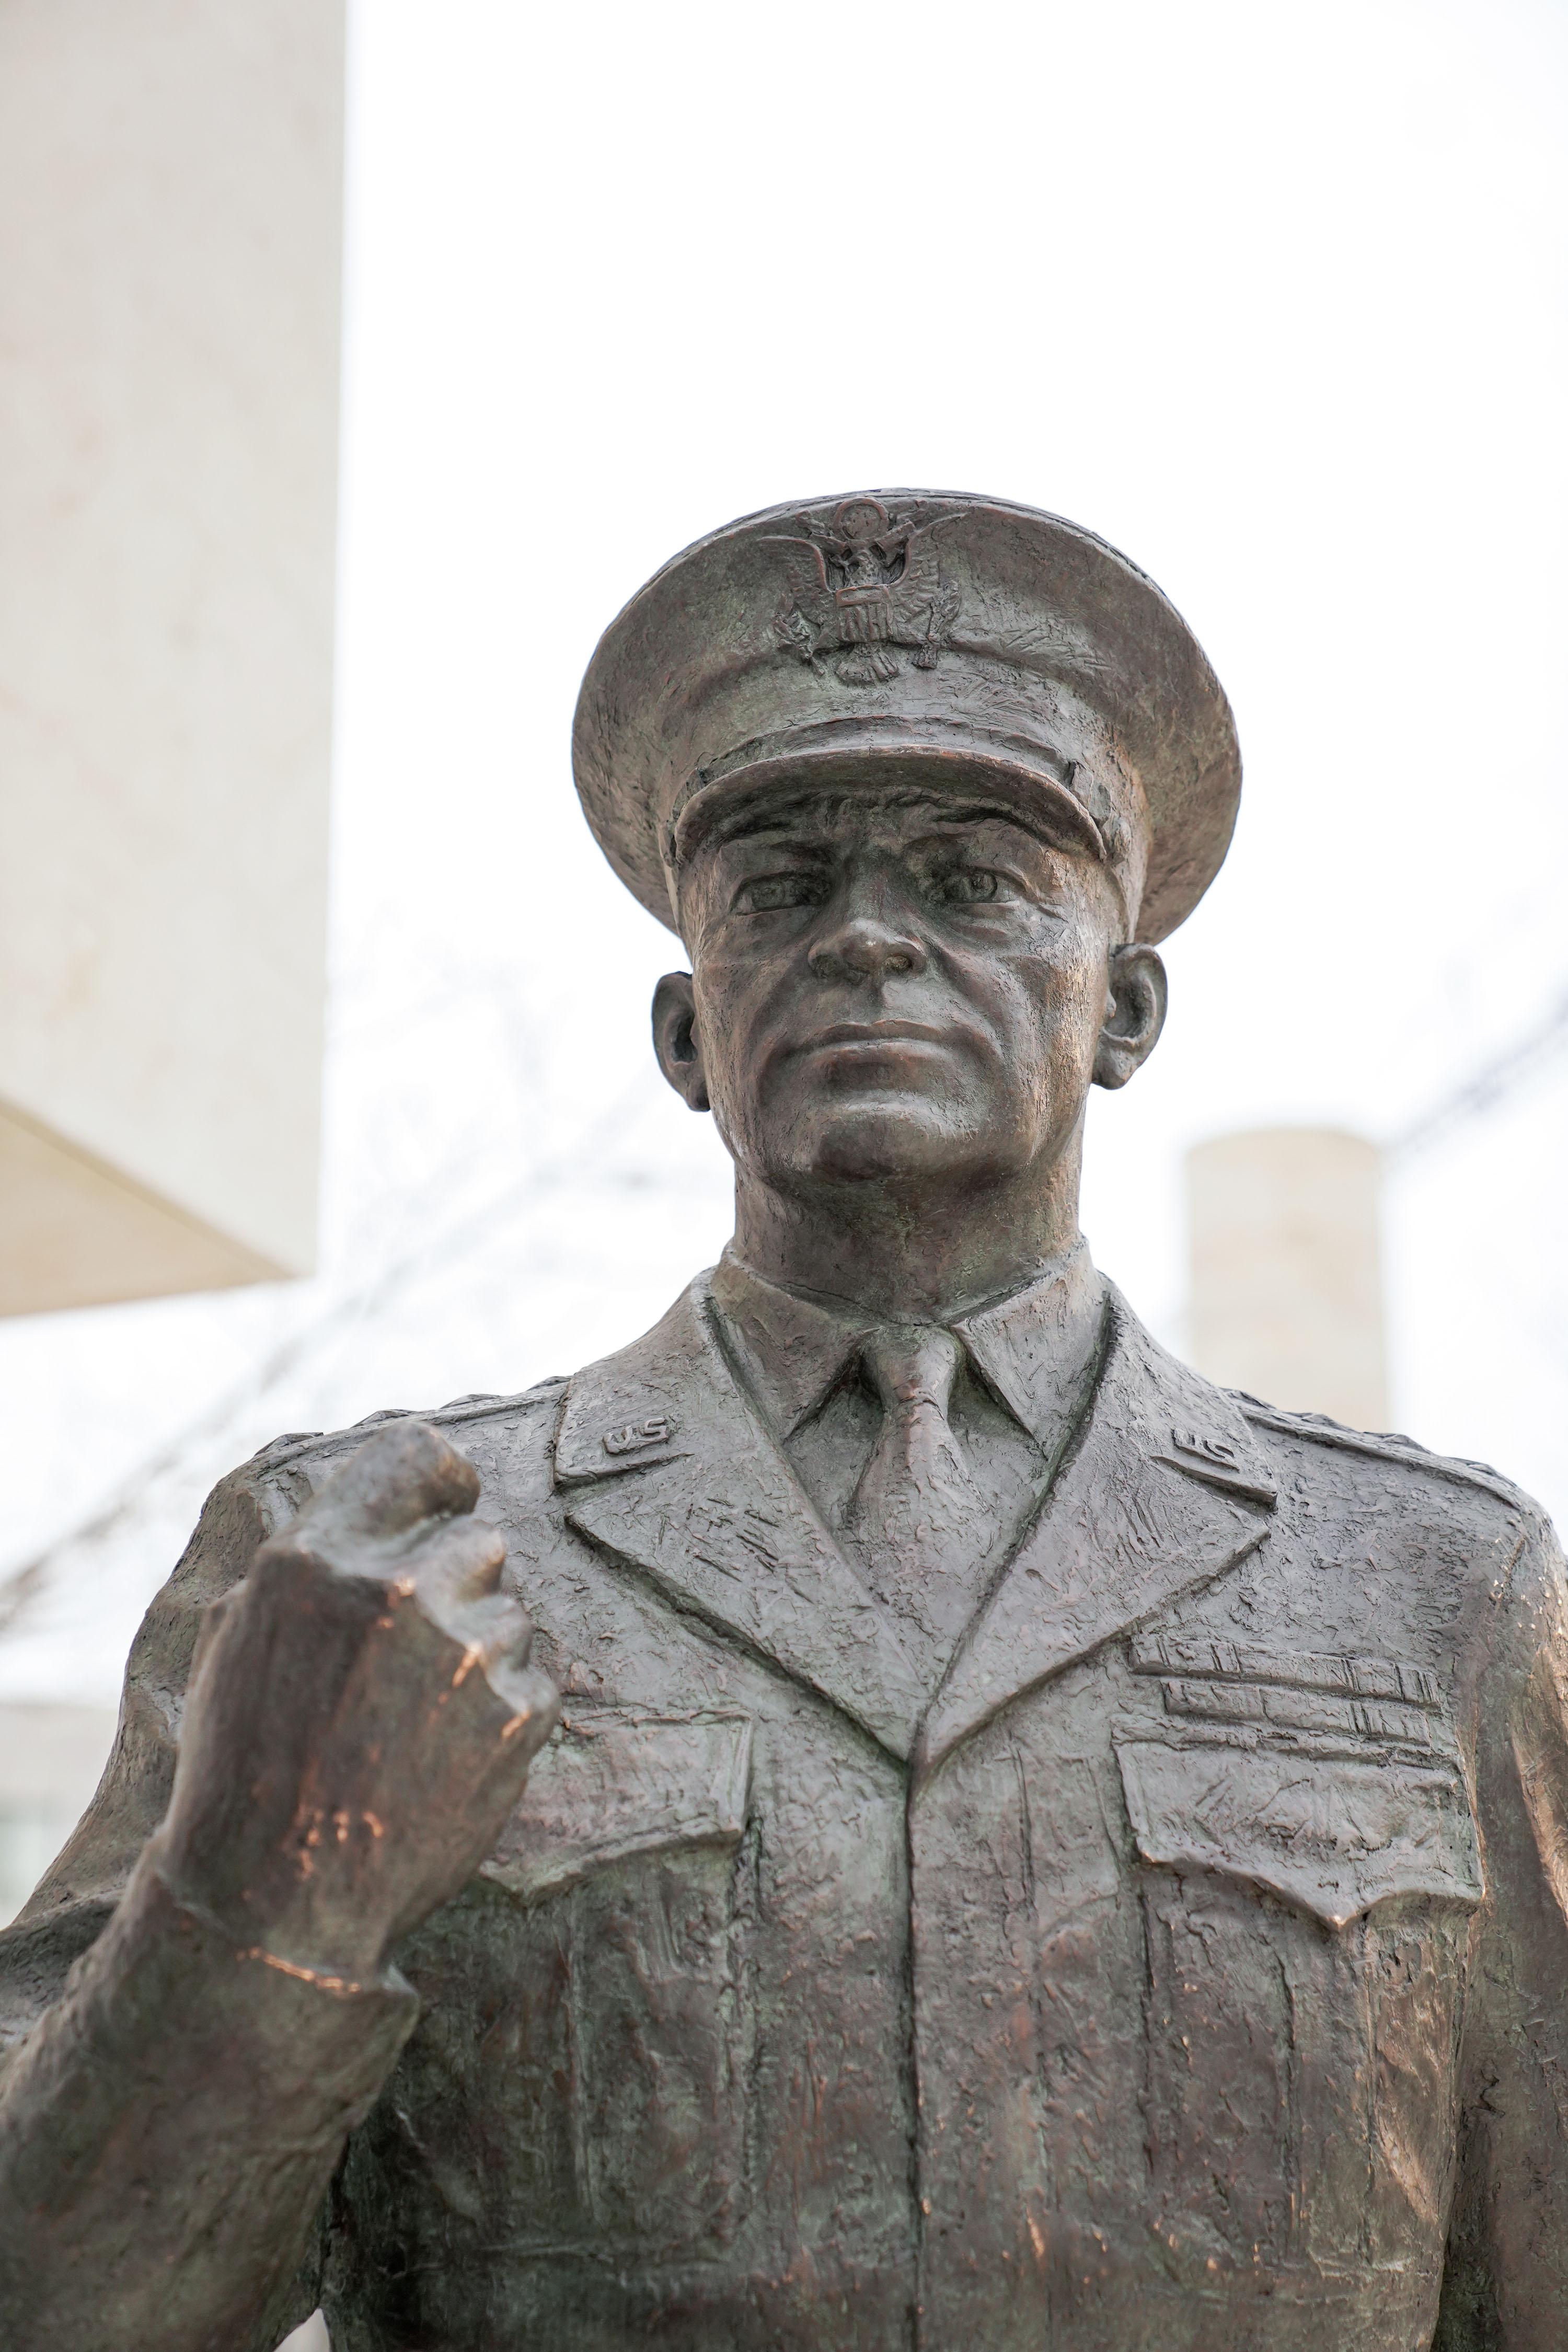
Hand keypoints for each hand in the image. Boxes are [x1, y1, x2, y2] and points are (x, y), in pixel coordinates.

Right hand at [153, 1419, 558, 1980]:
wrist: (280, 1895)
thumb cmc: (248, 1764)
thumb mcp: (244, 1632)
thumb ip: (316, 1558)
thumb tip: (388, 1511)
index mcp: (316, 1558)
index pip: (412, 1454)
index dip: (442, 1476)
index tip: (452, 1500)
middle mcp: (398, 1587)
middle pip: (478, 1539)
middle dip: (460, 1585)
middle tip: (420, 1653)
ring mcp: (465, 1649)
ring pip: (511, 1613)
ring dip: (482, 1653)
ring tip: (419, 1721)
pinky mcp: (516, 1712)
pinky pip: (539, 1676)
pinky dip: (507, 1709)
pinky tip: (449, 1754)